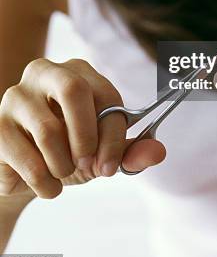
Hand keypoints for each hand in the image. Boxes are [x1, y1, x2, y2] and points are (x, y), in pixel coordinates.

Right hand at [0, 58, 165, 199]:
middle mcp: (46, 72)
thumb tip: (158, 152)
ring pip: (49, 131)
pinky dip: (43, 182)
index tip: (110, 167)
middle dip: (87, 138)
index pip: (106, 95)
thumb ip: (130, 151)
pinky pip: (27, 159)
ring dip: (63, 167)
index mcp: (78, 71)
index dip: (113, 135)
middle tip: (89, 168)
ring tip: (62, 174)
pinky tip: (46, 185)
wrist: (27, 176)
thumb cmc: (70, 153)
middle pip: (75, 90)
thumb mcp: (103, 153)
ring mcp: (17, 96)